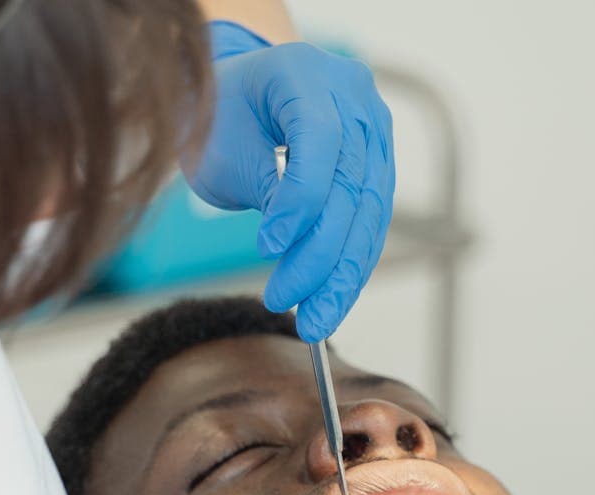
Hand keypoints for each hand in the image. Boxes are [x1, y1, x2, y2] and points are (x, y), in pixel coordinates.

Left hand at [183, 22, 395, 340]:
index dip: (300, 200)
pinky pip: (371, 218)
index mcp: (305, 73)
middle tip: (293, 308)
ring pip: (371, 210)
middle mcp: (352, 93)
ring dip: (343, 274)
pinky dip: (350, 263)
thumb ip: (265, 188)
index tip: (267, 249)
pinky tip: (331, 300)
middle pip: (352, 184)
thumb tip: (295, 244)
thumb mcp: (224, 149)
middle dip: (323, 256)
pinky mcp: (378, 159)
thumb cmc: (216, 118)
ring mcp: (372, 124)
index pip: (320, 141)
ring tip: (316, 321)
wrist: (230, 96)